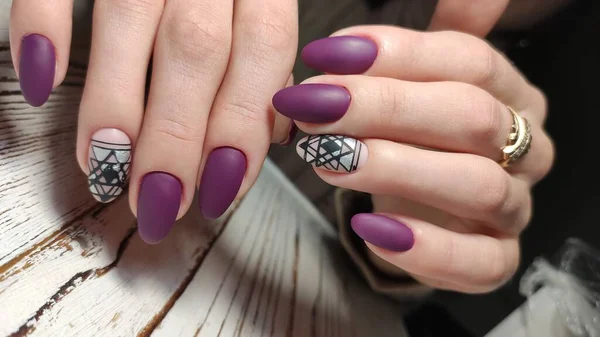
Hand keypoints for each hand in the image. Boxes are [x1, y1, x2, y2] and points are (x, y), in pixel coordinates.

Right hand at [10, 0, 297, 242]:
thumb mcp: (260, 5)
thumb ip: (267, 62)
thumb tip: (269, 135)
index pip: (265, 51)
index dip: (244, 125)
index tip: (222, 190)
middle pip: (198, 48)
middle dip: (177, 136)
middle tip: (158, 200)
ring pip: (129, 21)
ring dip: (117, 103)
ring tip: (106, 167)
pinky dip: (43, 27)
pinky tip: (43, 82)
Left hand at [273, 26, 553, 292]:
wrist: (423, 206)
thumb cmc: (416, 137)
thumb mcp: (424, 84)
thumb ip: (432, 46)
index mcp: (509, 93)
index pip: (469, 60)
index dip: (397, 53)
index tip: (327, 54)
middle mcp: (523, 147)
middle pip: (469, 116)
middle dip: (386, 108)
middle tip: (315, 106)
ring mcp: (513, 207)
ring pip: (476, 184)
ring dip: (396, 169)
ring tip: (329, 158)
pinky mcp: (494, 259)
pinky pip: (477, 262)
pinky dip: (425, 248)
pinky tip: (371, 228)